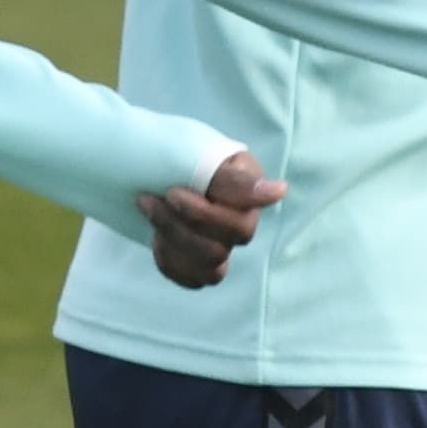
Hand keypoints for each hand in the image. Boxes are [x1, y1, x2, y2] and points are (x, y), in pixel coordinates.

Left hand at [141, 150, 282, 288]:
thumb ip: (236, 180)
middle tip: (151, 198)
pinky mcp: (203, 263)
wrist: (146, 157)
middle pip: (221, 250)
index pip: (241, 223)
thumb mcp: (200, 155)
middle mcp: (242, 220)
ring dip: (171, 241)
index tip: (172, 192)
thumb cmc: (175, 147)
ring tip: (149, 210)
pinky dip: (170, 261)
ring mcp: (223, 243)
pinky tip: (156, 236)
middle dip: (178, 226)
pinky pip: (194, 279)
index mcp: (250, 190)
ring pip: (210, 269)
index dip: (202, 216)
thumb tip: (280, 192)